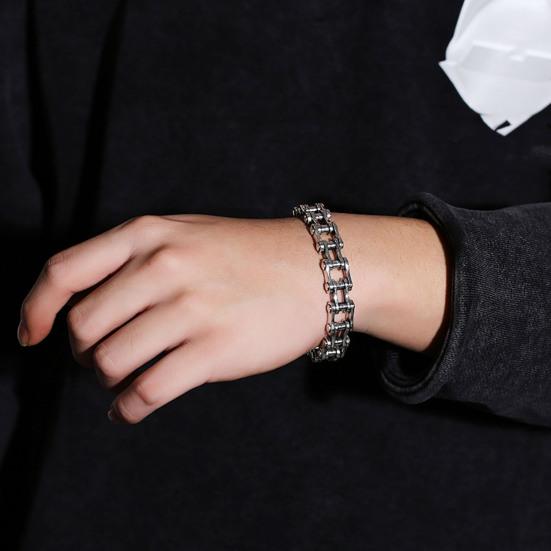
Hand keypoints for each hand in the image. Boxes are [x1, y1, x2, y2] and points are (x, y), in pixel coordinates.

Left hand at [17, 213, 329, 423]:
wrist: (315, 270)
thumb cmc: (248, 254)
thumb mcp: (186, 232)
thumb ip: (135, 257)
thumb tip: (86, 306)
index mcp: (149, 235)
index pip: (64, 271)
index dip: (36, 308)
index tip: (31, 334)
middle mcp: (164, 268)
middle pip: (84, 329)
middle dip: (86, 353)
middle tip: (106, 357)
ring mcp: (190, 309)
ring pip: (110, 364)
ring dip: (110, 380)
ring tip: (130, 377)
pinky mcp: (215, 350)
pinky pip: (146, 392)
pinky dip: (129, 408)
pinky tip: (134, 406)